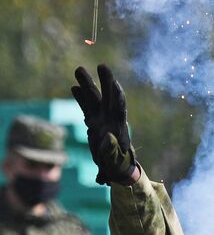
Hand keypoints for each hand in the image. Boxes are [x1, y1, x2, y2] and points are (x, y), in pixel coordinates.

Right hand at [71, 64, 135, 184]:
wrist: (116, 168)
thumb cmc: (118, 167)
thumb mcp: (115, 162)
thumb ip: (111, 150)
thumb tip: (107, 138)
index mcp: (119, 127)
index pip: (119, 107)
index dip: (117, 95)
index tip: (115, 83)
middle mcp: (111, 119)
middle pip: (108, 97)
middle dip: (105, 82)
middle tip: (102, 66)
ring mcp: (101, 119)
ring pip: (94, 99)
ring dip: (87, 85)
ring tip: (78, 70)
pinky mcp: (93, 123)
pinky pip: (86, 107)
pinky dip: (81, 98)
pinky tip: (74, 87)